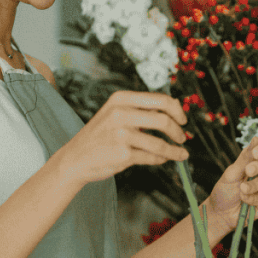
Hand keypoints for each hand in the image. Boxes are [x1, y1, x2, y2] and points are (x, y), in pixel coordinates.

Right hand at [61, 90, 188, 184]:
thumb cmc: (100, 136)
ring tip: (180, 153)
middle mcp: (121, 113)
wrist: (75, 158)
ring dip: (174, 150)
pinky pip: (152, 157)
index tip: (183, 119)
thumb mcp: (115, 113)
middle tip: (182, 138)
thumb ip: (141, 109)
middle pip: (163, 120)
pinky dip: (162, 159)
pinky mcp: (123, 154)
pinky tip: (164, 159)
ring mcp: (121, 134)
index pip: (160, 100)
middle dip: (178, 131)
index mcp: (121, 99)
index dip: (177, 110)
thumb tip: (175, 110)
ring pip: (160, 143)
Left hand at [206, 136, 257, 237]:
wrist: (220, 212)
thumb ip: (245, 158)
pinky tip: (244, 199)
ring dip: (254, 184)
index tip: (256, 152)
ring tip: (241, 189)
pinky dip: (253, 198)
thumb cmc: (225, 190)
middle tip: (247, 171)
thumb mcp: (231, 173)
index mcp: (255, 159)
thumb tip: (256, 138)